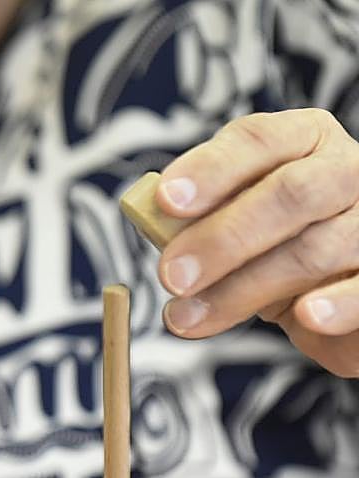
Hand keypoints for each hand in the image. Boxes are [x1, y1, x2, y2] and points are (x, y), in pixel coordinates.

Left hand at [153, 108, 358, 376]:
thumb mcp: (235, 228)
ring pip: (315, 249)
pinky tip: (305, 316)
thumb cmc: (275, 249)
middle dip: (222, 237)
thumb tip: (156, 224)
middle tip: (171, 275)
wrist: (339, 297)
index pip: (257, 140)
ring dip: (242, 289)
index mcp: (304, 141)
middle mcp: (348, 170)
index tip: (166, 200)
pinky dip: (335, 304)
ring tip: (188, 318)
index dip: (211, 168)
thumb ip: (203, 220)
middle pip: (290, 193)